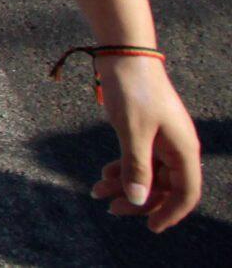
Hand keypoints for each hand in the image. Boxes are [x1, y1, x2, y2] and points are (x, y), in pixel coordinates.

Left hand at [90, 54, 202, 230]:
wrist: (124, 54)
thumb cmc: (132, 90)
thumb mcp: (132, 132)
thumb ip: (136, 167)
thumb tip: (138, 200)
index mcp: (183, 149)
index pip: (186, 193)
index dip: (170, 213)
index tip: (150, 227)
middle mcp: (177, 146)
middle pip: (164, 186)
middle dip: (139, 199)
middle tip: (110, 208)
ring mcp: (162, 137)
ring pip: (148, 172)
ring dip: (125, 184)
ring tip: (96, 191)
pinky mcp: (146, 129)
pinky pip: (139, 157)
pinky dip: (123, 167)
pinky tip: (103, 174)